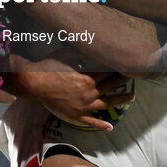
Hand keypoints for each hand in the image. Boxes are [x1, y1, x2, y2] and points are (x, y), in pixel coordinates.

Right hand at [10, 50, 133, 130]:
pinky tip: (110, 126)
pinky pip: (91, 121)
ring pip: (106, 104)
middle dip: (121, 80)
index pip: (108, 73)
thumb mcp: (67, 53)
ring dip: (120, 100)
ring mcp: (84, 106)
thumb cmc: (50, 66)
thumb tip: (91, 40)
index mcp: (89, 78)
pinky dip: (101, 124)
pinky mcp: (76, 115)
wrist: (35, 83)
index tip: (125, 64)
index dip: (117, 68)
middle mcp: (90, 93)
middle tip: (130, 76)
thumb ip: (80, 49)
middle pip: (110, 86)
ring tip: (131, 96)